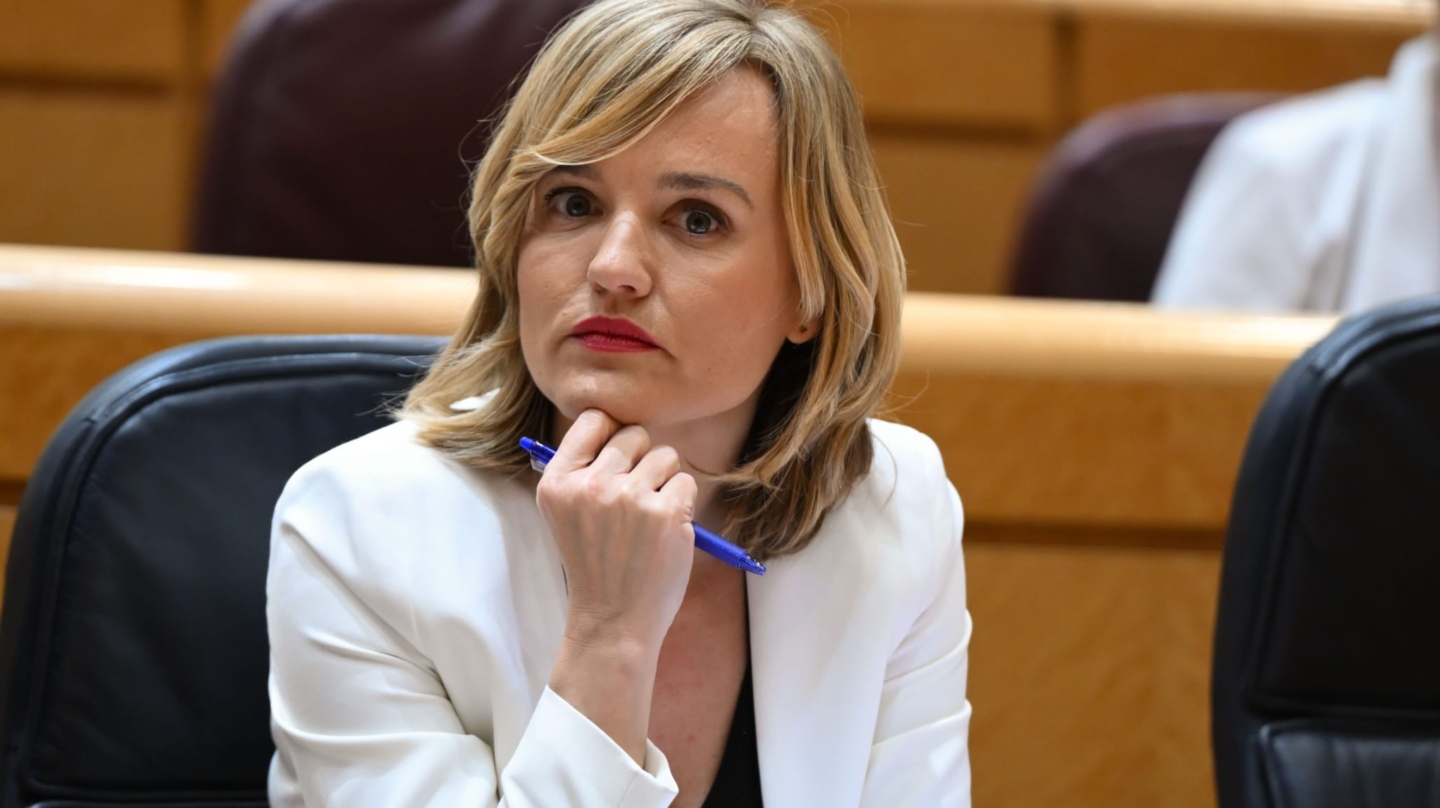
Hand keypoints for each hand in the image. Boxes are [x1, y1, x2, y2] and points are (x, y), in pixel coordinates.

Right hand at [536, 409, 697, 650]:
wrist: (613, 619)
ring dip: (664, 482)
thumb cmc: (595, 564)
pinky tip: (663, 532)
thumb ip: (581, 468)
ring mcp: (629, 498)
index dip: (611, 434)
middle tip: (632, 501)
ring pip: (665, 456)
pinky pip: (686, 482)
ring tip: (647, 520)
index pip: (592, 419)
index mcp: (557, 482)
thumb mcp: (565, 512)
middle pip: (634, 434)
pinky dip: (682, 504)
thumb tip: (612, 422)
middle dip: (641, 460)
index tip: (616, 459)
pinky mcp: (666, 513)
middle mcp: (590, 485)